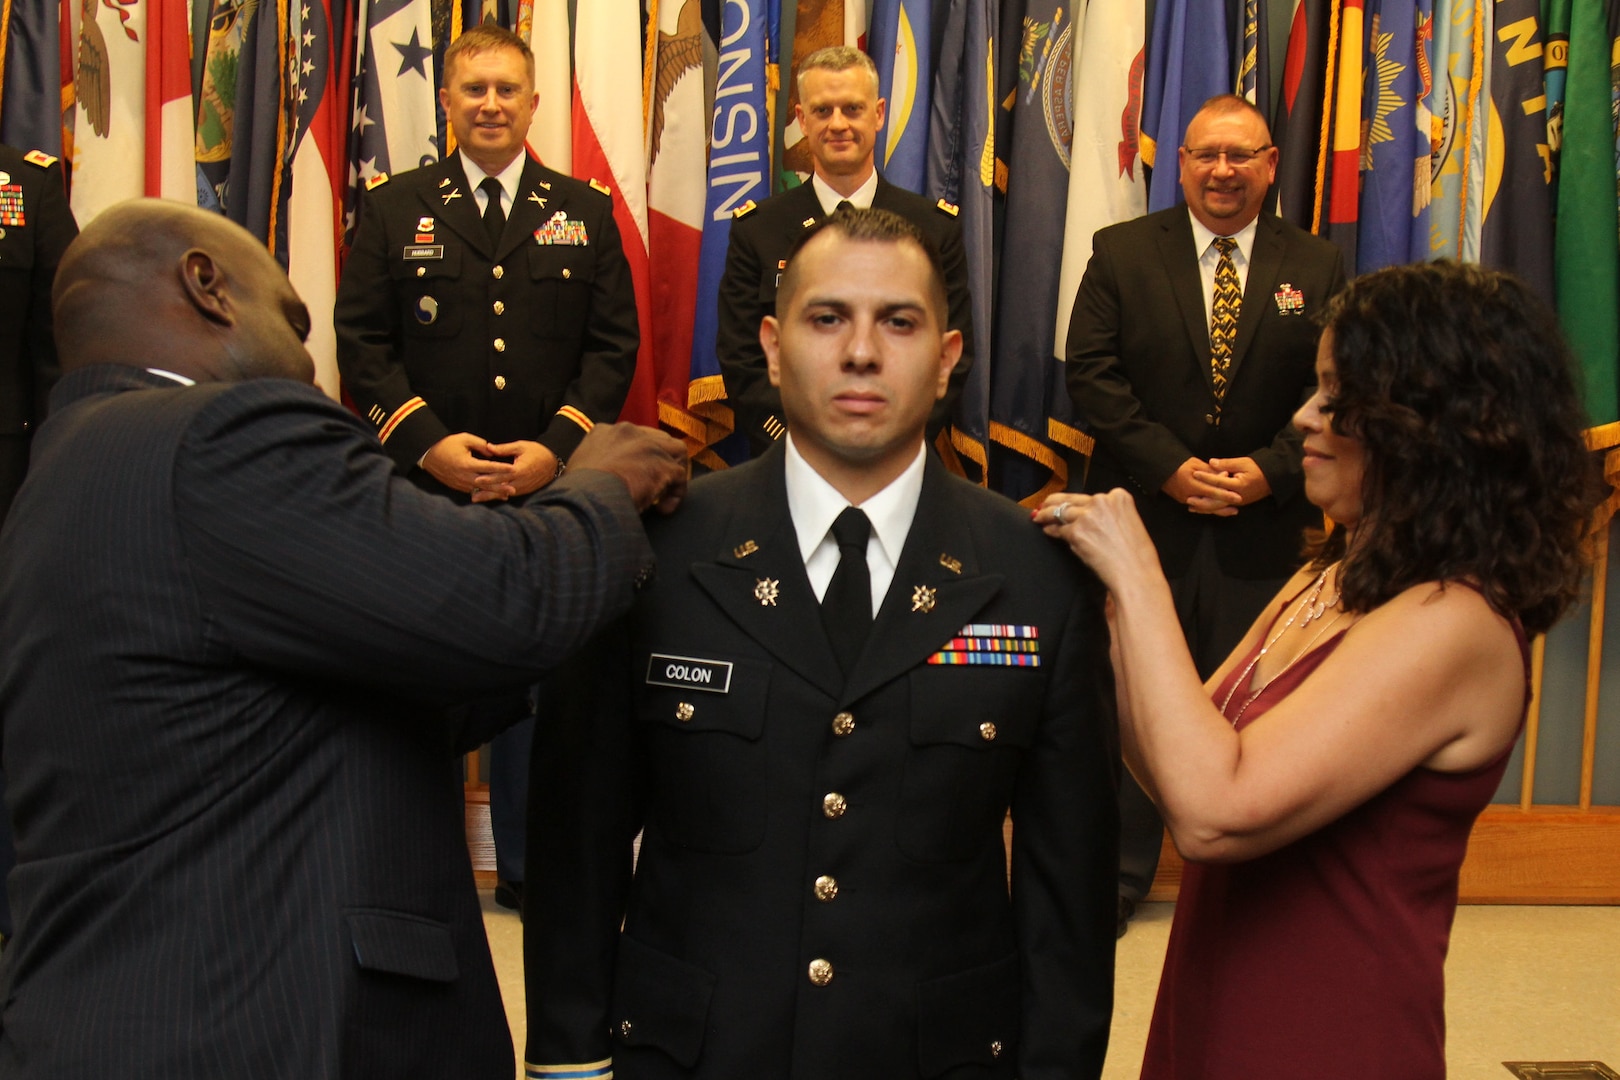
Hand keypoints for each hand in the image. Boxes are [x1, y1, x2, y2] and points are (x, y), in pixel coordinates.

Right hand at [421, 433, 516, 495]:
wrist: (428, 455)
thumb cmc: (447, 444)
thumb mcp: (464, 439)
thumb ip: (480, 444)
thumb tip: (492, 453)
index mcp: (467, 464)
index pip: (488, 467)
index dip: (502, 468)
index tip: (513, 469)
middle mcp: (464, 476)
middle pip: (486, 483)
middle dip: (500, 486)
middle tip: (514, 489)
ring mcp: (460, 483)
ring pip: (480, 489)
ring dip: (493, 492)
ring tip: (506, 495)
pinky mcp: (457, 486)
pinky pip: (473, 491)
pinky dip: (483, 493)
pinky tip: (491, 495)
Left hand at [476, 440, 557, 501]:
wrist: (553, 461)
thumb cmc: (537, 451)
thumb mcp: (520, 446)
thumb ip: (504, 448)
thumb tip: (488, 447)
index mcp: (519, 470)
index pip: (501, 475)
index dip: (488, 478)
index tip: (476, 480)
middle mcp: (520, 482)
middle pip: (500, 488)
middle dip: (486, 492)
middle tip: (473, 496)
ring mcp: (523, 488)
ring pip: (504, 494)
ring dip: (491, 496)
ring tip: (477, 499)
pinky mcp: (525, 490)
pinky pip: (510, 495)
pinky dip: (499, 496)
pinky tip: (490, 497)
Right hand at [568, 423, 688, 513]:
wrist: (586, 497)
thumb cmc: (576, 491)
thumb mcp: (577, 470)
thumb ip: (592, 466)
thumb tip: (598, 480)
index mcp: (604, 432)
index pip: (632, 437)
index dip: (638, 456)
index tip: (635, 474)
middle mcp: (629, 431)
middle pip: (657, 439)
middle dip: (660, 460)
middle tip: (654, 482)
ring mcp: (649, 446)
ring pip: (676, 451)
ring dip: (674, 471)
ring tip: (665, 493)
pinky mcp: (663, 465)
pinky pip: (680, 476)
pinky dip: (676, 494)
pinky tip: (663, 509)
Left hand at [1035, 490, 1162, 594]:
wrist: (1135, 574)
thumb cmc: (1137, 557)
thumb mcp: (1130, 524)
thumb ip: (1110, 515)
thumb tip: (1088, 518)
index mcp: (1119, 497)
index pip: (1090, 496)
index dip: (1076, 501)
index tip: (1068, 503)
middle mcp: (1102, 502)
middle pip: (1071, 500)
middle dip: (1054, 502)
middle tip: (1043, 505)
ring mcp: (1088, 516)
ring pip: (1060, 512)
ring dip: (1046, 515)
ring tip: (1038, 517)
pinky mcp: (1077, 532)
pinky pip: (1059, 529)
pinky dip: (1051, 531)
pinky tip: (1046, 530)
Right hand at [1161, 457, 1240, 515]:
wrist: (1161, 471)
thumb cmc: (1178, 464)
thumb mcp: (1195, 464)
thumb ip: (1210, 471)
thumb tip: (1225, 475)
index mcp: (1192, 484)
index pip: (1213, 492)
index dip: (1226, 495)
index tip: (1238, 497)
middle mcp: (1189, 495)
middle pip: (1210, 504)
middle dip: (1225, 505)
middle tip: (1238, 504)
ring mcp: (1186, 500)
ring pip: (1206, 508)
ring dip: (1220, 510)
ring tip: (1232, 510)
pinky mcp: (1184, 502)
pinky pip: (1200, 508)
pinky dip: (1210, 509)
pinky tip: (1219, 510)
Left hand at [1192, 457, 1271, 510]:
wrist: (1273, 478)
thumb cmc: (1258, 468)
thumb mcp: (1243, 463)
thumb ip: (1226, 464)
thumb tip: (1211, 462)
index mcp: (1239, 485)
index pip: (1218, 482)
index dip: (1206, 477)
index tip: (1194, 473)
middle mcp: (1237, 497)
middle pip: (1216, 501)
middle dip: (1201, 500)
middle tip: (1187, 498)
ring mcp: (1237, 502)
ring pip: (1218, 507)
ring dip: (1204, 507)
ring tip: (1190, 506)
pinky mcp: (1237, 503)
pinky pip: (1222, 507)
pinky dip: (1211, 508)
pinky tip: (1202, 507)